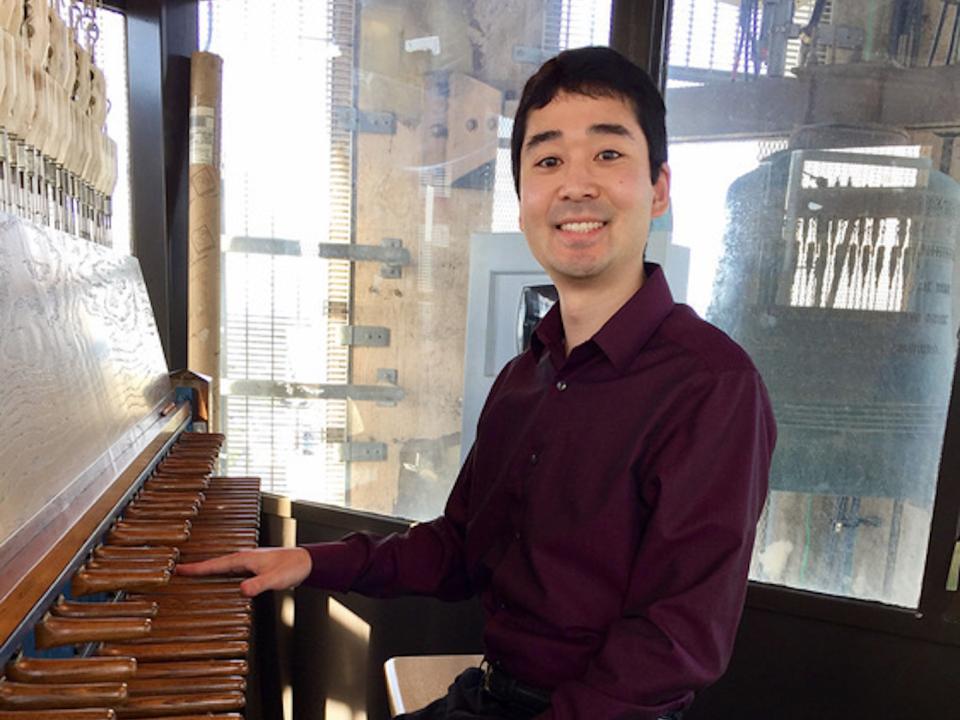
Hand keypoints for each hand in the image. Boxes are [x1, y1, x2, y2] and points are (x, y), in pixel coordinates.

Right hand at [176, 547, 312, 597]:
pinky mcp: (253, 568)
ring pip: (222, 567)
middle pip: (214, 564)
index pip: (215, 564)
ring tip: (192, 576)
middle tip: (178, 572)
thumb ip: (259, 585)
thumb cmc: (292, 567)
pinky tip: (219, 580)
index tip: (179, 569)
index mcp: (244, 559)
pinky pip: (230, 571)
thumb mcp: (274, 579)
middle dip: (197, 568)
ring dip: (208, 571)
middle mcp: (243, 558)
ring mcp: (248, 562)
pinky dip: (220, 574)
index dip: (197, 568)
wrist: (305, 562)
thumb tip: (242, 590)